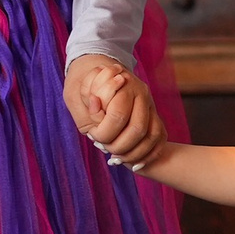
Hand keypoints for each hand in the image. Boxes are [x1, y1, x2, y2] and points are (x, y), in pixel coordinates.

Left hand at [64, 54, 166, 169]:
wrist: (97, 68)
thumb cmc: (83, 85)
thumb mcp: (75, 94)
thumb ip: (86, 111)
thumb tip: (99, 126)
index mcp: (123, 84)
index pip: (118, 115)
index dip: (103, 133)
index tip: (92, 135)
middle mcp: (141, 94)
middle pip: (138, 129)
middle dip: (118, 146)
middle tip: (103, 147)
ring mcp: (150, 105)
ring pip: (152, 135)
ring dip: (134, 153)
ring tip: (116, 158)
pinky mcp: (153, 115)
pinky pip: (159, 138)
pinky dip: (149, 154)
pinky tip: (135, 164)